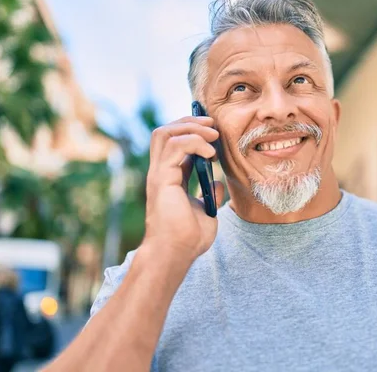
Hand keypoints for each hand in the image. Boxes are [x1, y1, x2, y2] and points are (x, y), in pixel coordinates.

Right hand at [143, 116, 224, 261]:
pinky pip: (174, 146)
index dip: (193, 132)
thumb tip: (218, 183)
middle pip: (165, 131)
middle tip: (213, 125)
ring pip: (165, 132)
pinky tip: (210, 153)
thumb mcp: (205, 211)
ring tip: (213, 135)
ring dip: (192, 128)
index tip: (215, 133)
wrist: (176, 254)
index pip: (175, 143)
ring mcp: (158, 174)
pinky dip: (194, 142)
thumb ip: (209, 195)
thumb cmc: (188, 239)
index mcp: (169, 177)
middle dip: (189, 122)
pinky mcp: (161, 178)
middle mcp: (160, 172)